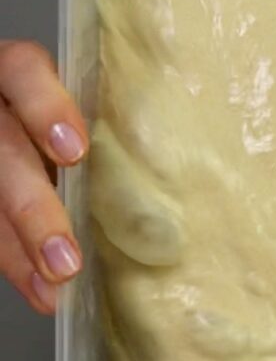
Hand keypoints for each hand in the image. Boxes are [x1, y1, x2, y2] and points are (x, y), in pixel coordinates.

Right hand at [0, 40, 88, 313]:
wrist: (27, 137)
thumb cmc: (79, 118)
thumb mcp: (87, 109)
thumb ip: (111, 131)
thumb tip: (175, 193)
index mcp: (19, 71)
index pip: (23, 69)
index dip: (46, 108)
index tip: (75, 152)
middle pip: (1, 147)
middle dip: (32, 208)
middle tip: (66, 258)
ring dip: (18, 247)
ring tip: (54, 285)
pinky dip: (13, 261)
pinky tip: (41, 291)